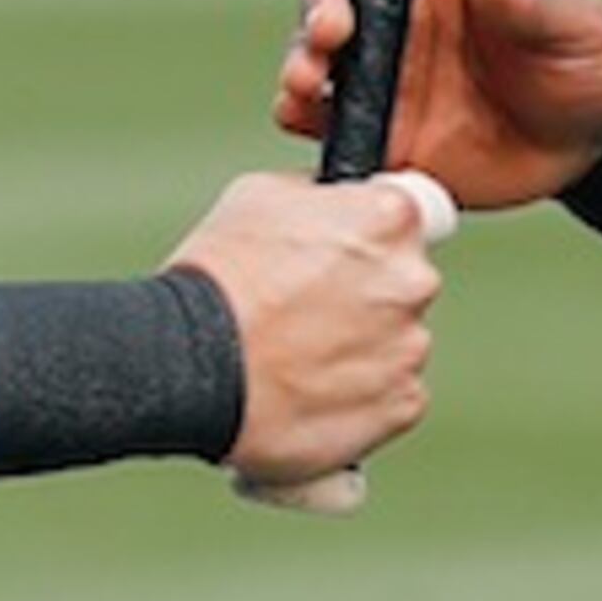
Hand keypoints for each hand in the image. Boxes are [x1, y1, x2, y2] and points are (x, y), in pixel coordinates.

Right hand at [165, 171, 444, 482]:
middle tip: (309, 311)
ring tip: (300, 358)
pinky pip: (392, 397)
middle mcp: (412, 280)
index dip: (377, 235)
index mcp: (389, 218)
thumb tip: (331, 201)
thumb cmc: (217, 278)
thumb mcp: (260, 195)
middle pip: (404, 283)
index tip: (354, 252)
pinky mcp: (400, 405)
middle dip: (367, 295)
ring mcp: (409, 347)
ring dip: (363, 349)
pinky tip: (311, 392)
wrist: (188, 364)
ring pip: (398, 343)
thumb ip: (319, 196)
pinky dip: (361, 398)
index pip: (412, 217)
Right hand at [275, 0, 601, 210]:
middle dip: (319, 6)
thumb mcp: (575, 20)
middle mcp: (399, 11)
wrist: (589, 142)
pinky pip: (325, 122)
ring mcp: (383, 72)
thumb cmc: (583, 55)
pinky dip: (304, 120)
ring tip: (310, 82)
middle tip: (331, 32)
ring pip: (316, 56)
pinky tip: (307, 122)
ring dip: (301, 63)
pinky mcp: (379, 129)